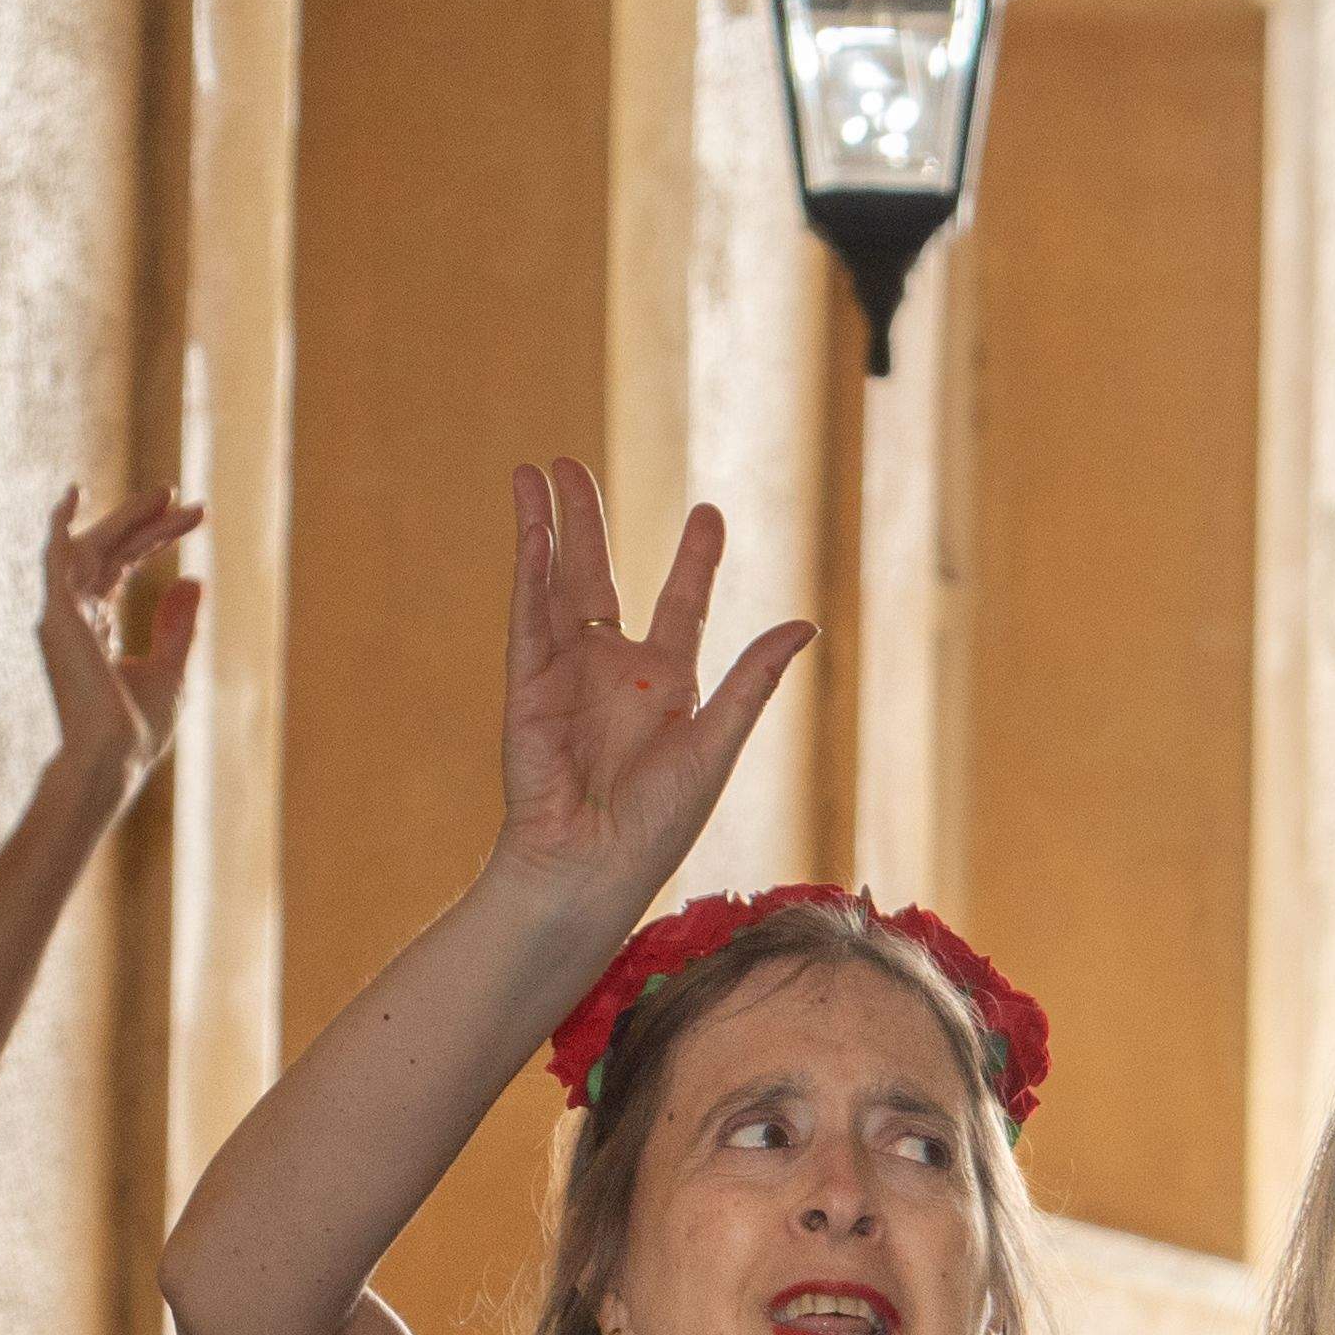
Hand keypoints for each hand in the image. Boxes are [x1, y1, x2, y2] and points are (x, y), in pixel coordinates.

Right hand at [36, 481, 207, 790]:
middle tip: (178, 495)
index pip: (126, 565)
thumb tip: (193, 580)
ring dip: (126, 519)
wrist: (115, 756)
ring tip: (163, 494)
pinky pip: (55, 561)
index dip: (156, 538)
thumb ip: (177, 625)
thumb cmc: (138, 727)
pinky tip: (72, 495)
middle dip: (145, 522)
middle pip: (111, 551)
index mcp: (97, 625)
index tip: (194, 517)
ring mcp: (63, 614)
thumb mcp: (171, 667)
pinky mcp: (58, 617)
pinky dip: (60, 527)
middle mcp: (75, 614)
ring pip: (93, 548)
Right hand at [492, 457, 809, 910]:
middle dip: (588, 520)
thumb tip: (805, 623)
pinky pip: (529, 616)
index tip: (709, 512)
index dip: (695, 558)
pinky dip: (530, 571)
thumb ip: (753, 680)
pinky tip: (532, 528)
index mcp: (665, 683)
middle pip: (599, 576)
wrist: (594, 868)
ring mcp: (567, 673)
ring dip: (547, 527)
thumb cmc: (657, 825)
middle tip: (572, 465)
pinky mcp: (528, 686)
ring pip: (555, 583)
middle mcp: (613, 669)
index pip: (681, 602)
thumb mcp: (716, 744)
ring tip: (536, 470)